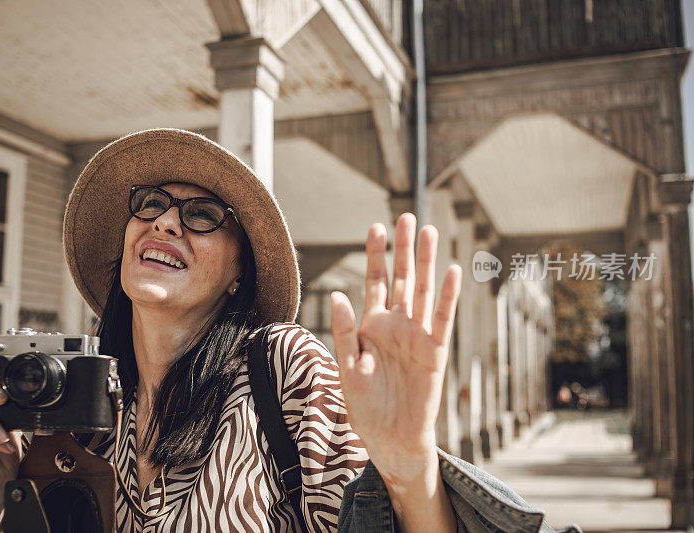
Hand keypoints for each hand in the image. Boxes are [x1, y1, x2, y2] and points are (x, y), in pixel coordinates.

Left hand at [330, 213, 460, 485]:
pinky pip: (442, 318)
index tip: (375, 227)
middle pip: (402, 278)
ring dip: (426, 262)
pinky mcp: (435, 351)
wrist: (390, 437)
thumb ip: (344, 332)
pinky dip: (446, 295)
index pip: (375, 282)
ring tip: (429, 232)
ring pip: (423, 291)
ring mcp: (417, 335)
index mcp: (371, 326)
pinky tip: (450, 271)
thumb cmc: (365, 405)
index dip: (376, 256)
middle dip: (403, 249)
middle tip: (406, 217)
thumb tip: (338, 295)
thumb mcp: (346, 367)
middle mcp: (396, 325)